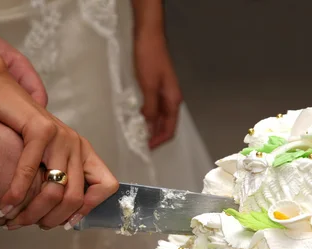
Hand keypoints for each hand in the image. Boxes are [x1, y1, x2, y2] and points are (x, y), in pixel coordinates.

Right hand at [0, 34, 117, 229]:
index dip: (88, 209)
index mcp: (83, 152)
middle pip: (75, 197)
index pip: (107, 186)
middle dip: (51, 219)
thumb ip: (53, 178)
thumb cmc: (17, 129)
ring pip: (55, 189)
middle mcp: (77, 144)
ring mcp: (61, 136)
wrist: (0, 92)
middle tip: (29, 224)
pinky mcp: (40, 129)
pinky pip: (30, 171)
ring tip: (13, 220)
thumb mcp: (44, 155)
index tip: (65, 222)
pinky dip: (16, 193)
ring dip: (32, 212)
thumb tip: (55, 217)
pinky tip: (5, 204)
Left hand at [134, 31, 182, 149]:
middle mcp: (172, 98)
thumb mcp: (148, 86)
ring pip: (161, 117)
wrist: (148, 37)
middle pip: (167, 125)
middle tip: (141, 145)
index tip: (147, 148)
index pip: (170, 128)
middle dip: (156, 137)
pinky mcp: (157, 87)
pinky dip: (148, 116)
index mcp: (173, 100)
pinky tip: (139, 118)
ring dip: (151, 127)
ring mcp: (165, 93)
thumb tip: (150, 127)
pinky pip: (155, 108)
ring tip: (139, 135)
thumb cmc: (149, 58)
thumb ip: (150, 108)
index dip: (159, 141)